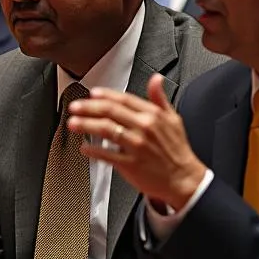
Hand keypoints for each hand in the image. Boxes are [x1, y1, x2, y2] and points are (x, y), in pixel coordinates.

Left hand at [67, 74, 207, 209]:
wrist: (185, 179)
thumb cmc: (177, 150)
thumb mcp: (173, 119)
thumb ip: (160, 98)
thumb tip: (156, 79)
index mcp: (153, 115)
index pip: (124, 99)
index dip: (105, 95)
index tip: (92, 93)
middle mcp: (144, 128)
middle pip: (110, 112)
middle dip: (88, 107)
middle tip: (74, 106)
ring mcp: (136, 146)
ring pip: (106, 130)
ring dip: (86, 125)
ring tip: (73, 123)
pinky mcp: (131, 165)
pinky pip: (107, 155)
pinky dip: (93, 151)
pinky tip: (84, 148)